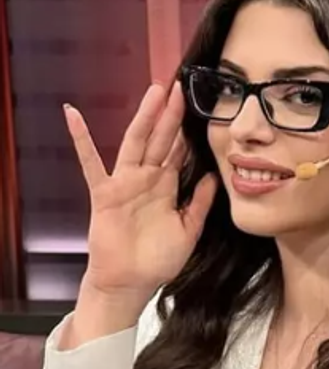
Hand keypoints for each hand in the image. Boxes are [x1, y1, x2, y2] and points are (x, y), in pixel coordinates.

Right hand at [66, 82, 217, 302]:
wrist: (131, 283)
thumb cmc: (158, 259)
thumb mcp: (189, 228)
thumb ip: (201, 203)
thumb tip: (217, 177)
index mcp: (167, 186)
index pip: (179, 150)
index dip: (187, 129)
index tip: (198, 104)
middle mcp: (146, 179)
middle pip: (161, 138)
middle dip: (170, 113)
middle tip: (179, 85)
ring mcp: (125, 183)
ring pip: (136, 142)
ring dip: (144, 117)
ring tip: (154, 90)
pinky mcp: (105, 194)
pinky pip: (91, 164)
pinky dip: (81, 139)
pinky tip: (72, 115)